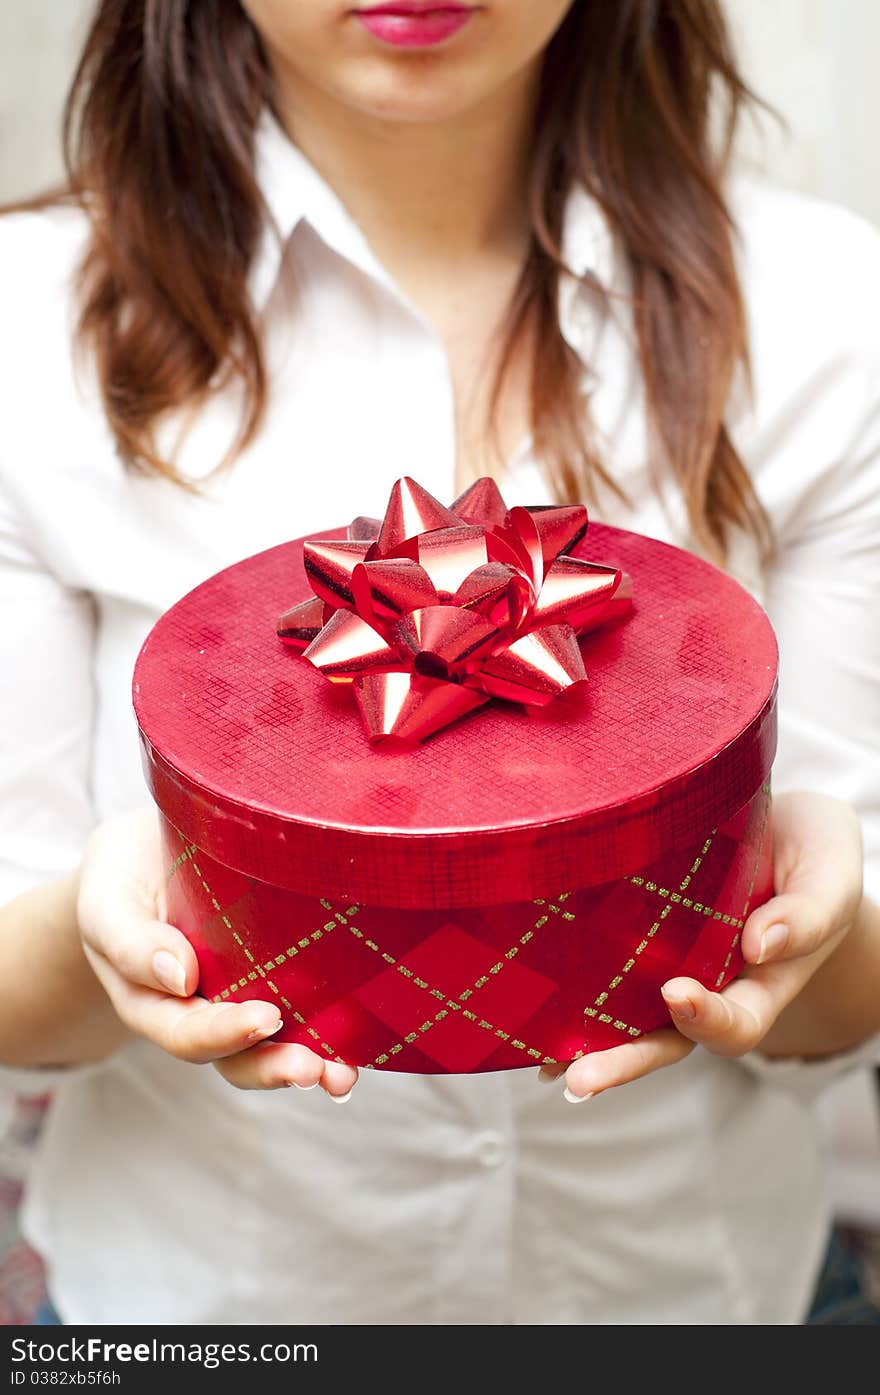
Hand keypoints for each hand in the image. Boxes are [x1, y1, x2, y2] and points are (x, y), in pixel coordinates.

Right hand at [77, 808, 357, 1099]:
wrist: (144, 851)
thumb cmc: (122, 875)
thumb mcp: (107, 900)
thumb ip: (129, 940)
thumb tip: (179, 976)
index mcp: (152, 1000)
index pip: (186, 1032)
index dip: (224, 1034)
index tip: (265, 1018)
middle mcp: (199, 1010)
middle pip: (233, 1056)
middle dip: (272, 1066)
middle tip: (311, 1069)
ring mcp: (238, 997)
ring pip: (271, 1046)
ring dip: (307, 1064)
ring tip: (340, 1076)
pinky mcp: (274, 976)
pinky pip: (301, 1016)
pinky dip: (329, 1036)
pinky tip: (358, 1048)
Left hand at [539, 790, 863, 1101]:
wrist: (791, 828)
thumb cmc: (815, 852)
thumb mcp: (830, 874)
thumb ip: (809, 913)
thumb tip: (761, 944)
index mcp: (765, 979)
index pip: (736, 1020)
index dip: (707, 1017)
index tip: (677, 992)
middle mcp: (714, 987)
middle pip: (670, 1040)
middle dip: (626, 1062)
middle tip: (580, 1078)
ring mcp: (674, 969)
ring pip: (630, 1022)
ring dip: (590, 1048)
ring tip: (547, 1068)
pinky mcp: (641, 943)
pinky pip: (606, 984)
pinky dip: (572, 1008)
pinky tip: (531, 1026)